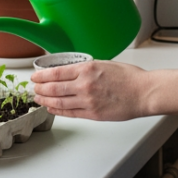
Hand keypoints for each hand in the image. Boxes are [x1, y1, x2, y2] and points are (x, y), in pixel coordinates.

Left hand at [30, 61, 151, 120]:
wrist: (144, 92)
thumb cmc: (130, 77)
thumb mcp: (105, 64)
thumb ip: (87, 68)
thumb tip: (72, 71)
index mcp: (87, 69)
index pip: (56, 72)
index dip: (42, 75)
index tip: (35, 76)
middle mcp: (84, 85)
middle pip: (54, 87)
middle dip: (40, 88)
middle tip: (33, 88)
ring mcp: (88, 101)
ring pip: (59, 101)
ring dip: (45, 100)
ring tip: (38, 98)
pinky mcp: (93, 114)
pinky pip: (70, 113)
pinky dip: (58, 110)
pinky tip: (52, 108)